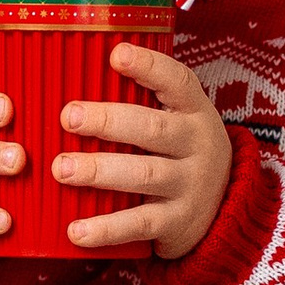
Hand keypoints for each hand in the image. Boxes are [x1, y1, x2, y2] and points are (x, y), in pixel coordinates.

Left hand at [54, 42, 233, 258]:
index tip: (116, 53)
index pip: (178, 82)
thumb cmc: (179, 152)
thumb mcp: (176, 120)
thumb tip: (69, 76)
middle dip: (108, 121)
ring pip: (143, 174)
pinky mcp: (176, 221)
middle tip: (68, 116)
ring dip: (99, 170)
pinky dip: (105, 228)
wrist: (224, 209)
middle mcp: (197, 145)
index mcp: (194, 111)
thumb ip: (141, 102)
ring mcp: (189, 184)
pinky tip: (74, 230)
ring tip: (61, 168)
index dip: (149, 67)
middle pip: (153, 129)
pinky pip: (138, 223)